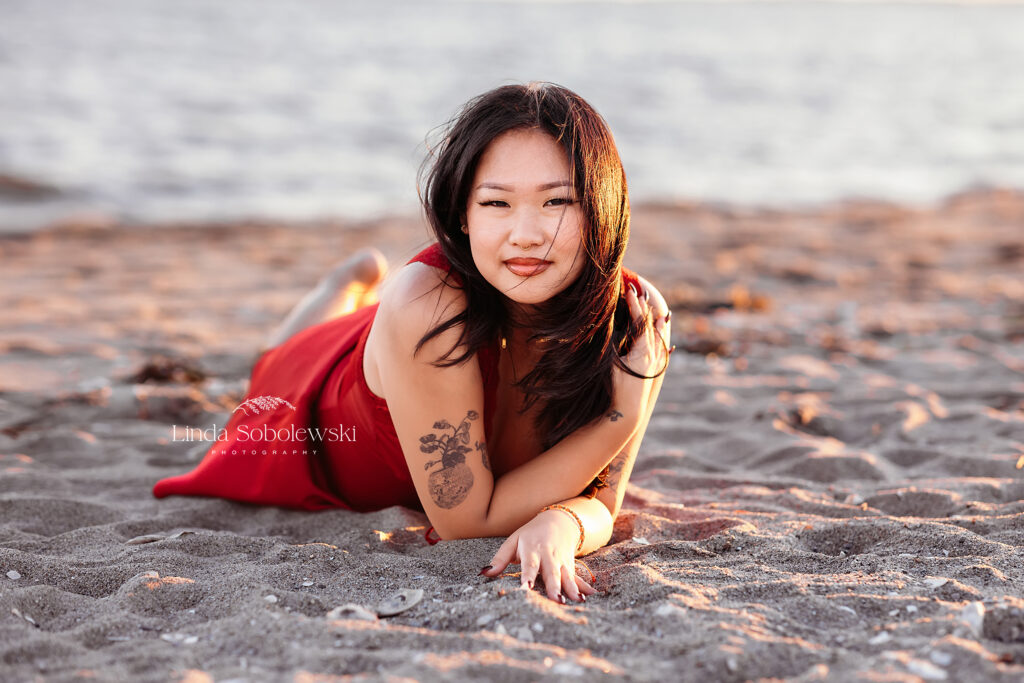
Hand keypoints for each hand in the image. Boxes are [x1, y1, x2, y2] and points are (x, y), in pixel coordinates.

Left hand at [480, 510, 597, 603]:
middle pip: (551, 572)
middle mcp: (548, 555)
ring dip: (571, 589)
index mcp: (532, 550)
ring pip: (567, 576)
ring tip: (576, 601)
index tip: (527, 588)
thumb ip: (500, 559)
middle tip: (556, 601)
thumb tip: (484, 573)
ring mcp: (561, 561)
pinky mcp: (570, 566)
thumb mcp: (513, 541)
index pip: (530, 565)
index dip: (529, 576)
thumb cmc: (530, 535)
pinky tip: (591, 596)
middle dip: (554, 587)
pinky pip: (577, 577)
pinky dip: (584, 587)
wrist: (558, 521)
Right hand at [616, 279, 671, 386]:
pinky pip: (660, 350)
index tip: (629, 291)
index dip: (634, 306)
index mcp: (643, 349)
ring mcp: (655, 363)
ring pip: (658, 338)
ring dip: (656, 324)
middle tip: (640, 295)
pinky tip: (664, 342)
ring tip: (662, 315)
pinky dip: (660, 340)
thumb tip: (613, 326)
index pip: (639, 321)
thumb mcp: (612, 361)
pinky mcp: (653, 371)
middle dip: (644, 310)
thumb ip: (614, 343)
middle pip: (650, 326)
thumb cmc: (618, 385)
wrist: (629, 409)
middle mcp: (652, 354)